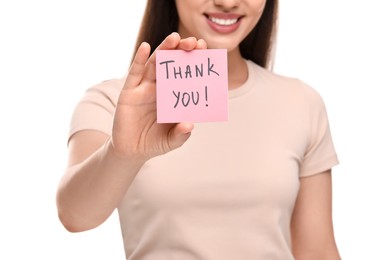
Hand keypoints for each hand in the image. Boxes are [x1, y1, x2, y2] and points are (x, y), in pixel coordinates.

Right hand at [110, 33, 206, 160]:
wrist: (132, 151)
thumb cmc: (155, 142)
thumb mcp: (172, 141)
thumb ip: (181, 134)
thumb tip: (190, 125)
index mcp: (173, 96)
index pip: (185, 74)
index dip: (193, 61)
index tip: (204, 49)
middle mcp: (159, 88)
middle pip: (171, 64)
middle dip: (182, 50)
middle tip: (193, 42)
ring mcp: (144, 88)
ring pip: (154, 64)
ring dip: (164, 49)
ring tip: (174, 38)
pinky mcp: (129, 92)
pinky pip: (135, 73)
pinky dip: (139, 59)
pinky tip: (145, 47)